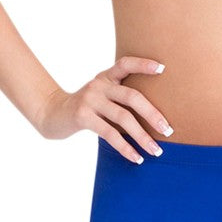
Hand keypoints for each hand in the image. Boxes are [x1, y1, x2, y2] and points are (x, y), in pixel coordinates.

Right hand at [34, 56, 173, 163]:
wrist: (52, 114)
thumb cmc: (85, 107)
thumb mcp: (101, 94)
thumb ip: (119, 97)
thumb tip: (153, 115)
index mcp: (106, 76)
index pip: (126, 64)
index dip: (143, 64)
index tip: (163, 69)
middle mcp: (99, 84)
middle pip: (132, 96)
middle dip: (152, 114)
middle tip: (168, 130)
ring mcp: (90, 99)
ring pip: (123, 117)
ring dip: (142, 136)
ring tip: (156, 150)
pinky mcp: (83, 116)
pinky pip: (110, 134)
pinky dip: (125, 147)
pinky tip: (136, 157)